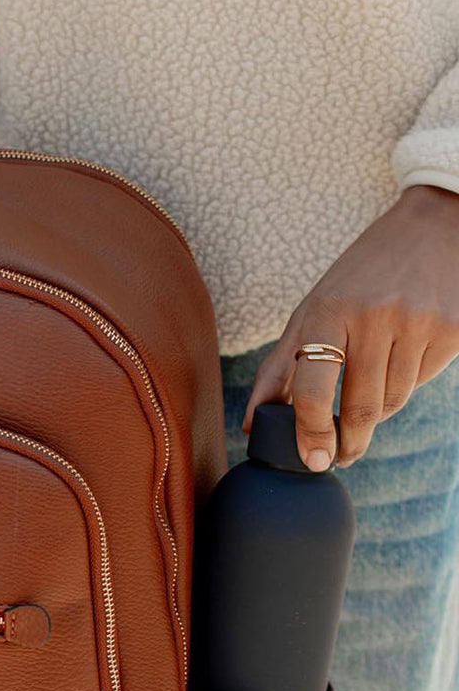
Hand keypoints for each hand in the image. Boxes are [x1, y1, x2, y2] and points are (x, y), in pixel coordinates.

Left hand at [244, 184, 458, 468]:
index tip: (314, 461)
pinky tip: (402, 357)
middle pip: (361, 407)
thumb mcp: (313, 308)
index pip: (315, 388)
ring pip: (393, 401)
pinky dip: (406, 383)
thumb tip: (252, 424)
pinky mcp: (453, 330)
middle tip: (340, 457)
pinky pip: (421, 382)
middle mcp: (375, 316)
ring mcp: (418, 323)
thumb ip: (280, 367)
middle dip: (348, 443)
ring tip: (370, 389)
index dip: (312, 432)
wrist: (431, 228)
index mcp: (329, 310)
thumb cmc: (359, 276)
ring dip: (377, 411)